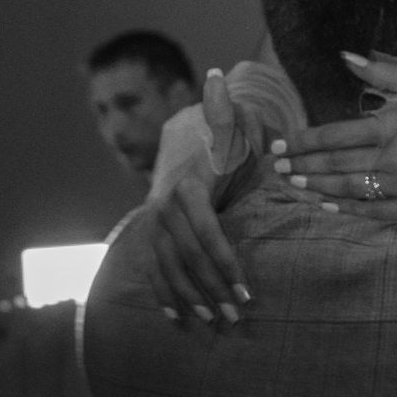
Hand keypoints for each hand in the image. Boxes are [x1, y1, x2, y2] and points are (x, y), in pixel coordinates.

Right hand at [139, 69, 254, 327]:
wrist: (189, 145)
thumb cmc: (222, 143)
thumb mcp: (228, 128)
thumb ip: (223, 111)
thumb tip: (216, 76)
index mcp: (187, 186)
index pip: (206, 233)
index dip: (224, 263)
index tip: (245, 289)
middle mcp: (165, 207)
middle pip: (189, 256)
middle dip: (213, 288)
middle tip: (237, 315)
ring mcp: (155, 223)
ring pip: (170, 267)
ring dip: (191, 297)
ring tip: (216, 320)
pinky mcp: (152, 235)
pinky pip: (154, 268)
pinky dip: (164, 293)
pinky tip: (176, 316)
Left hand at [270, 52, 396, 219]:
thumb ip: (385, 75)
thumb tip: (347, 57)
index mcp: (396, 123)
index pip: (334, 134)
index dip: (301, 141)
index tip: (279, 145)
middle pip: (335, 163)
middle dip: (300, 165)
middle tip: (274, 167)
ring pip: (350, 189)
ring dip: (316, 186)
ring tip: (293, 183)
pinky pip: (376, 213)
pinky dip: (348, 210)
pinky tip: (328, 206)